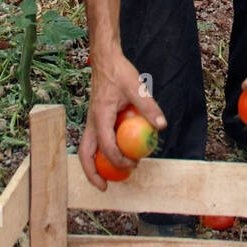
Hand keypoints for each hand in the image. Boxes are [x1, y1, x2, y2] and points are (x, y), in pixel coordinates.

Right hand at [79, 51, 167, 189]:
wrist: (105, 60)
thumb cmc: (119, 72)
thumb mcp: (136, 88)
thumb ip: (148, 106)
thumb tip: (161, 125)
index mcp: (100, 117)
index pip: (106, 147)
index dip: (119, 161)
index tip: (134, 165)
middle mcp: (91, 122)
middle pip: (85, 154)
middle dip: (92, 174)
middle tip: (105, 187)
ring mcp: (91, 121)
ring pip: (85, 149)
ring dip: (93, 166)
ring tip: (106, 178)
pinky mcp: (94, 118)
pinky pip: (93, 141)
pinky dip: (99, 153)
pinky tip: (113, 155)